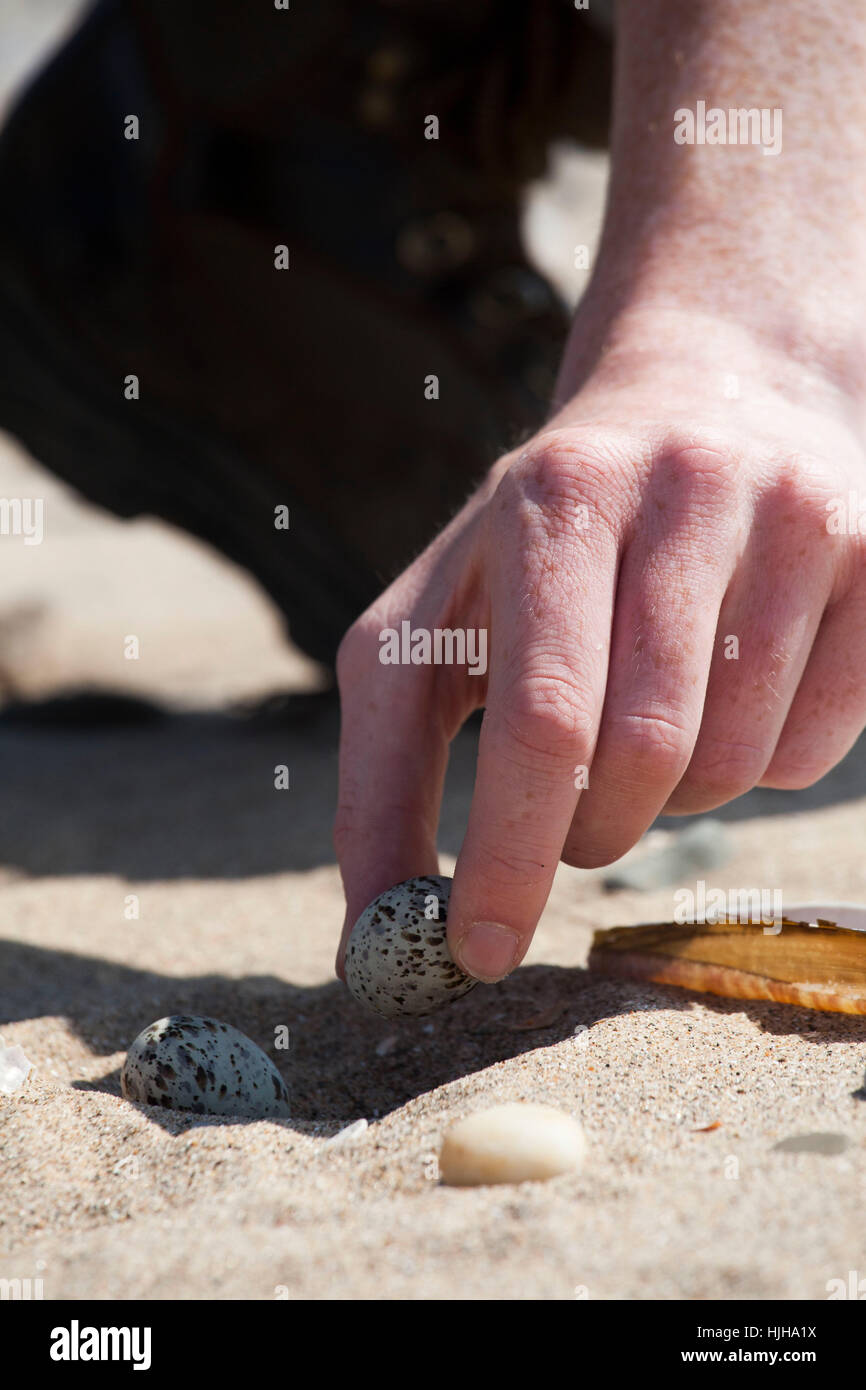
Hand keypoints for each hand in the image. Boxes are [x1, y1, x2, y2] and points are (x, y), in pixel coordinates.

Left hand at [334, 309, 865, 981]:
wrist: (714, 397)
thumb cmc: (545, 546)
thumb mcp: (438, 617)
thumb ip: (385, 768)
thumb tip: (368, 942)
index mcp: (558, 498)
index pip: (543, 716)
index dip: (510, 856)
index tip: (479, 956)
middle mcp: (686, 489)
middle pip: (646, 751)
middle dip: (589, 833)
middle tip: (569, 827)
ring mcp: (798, 517)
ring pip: (734, 765)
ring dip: (669, 801)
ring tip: (646, 729)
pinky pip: (811, 754)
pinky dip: (751, 769)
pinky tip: (728, 698)